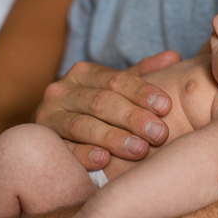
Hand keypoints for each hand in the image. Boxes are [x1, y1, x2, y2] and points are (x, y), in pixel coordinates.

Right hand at [35, 50, 180, 168]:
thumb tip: (174, 56)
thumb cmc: (96, 110)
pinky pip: (64, 149)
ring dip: (113, 138)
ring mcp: (50, 116)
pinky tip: (104, 160)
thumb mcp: (117, 89)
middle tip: (158, 133)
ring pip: (83, 125)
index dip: (142, 92)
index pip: (116, 80)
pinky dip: (84, 155)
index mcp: (84, 73)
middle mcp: (63, 91)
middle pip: (101, 102)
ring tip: (139, 149)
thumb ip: (143, 74)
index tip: (165, 106)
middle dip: (132, 118)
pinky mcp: (44, 142)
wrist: (53, 131)